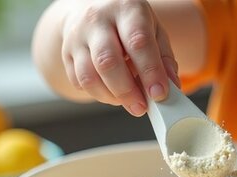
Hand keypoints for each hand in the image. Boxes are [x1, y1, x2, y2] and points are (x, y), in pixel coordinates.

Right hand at [61, 0, 180, 116]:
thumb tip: (171, 88)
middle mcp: (97, 19)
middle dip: (127, 91)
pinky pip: (78, 82)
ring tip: (126, 100)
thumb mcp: (153, 30)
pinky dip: (97, 94)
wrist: (91, 8)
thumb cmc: (128, 23)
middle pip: (108, 61)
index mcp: (126, 8)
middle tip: (140, 107)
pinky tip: (111, 90)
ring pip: (89, 76)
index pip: (138, 42)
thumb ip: (164, 58)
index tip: (158, 94)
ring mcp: (77, 36)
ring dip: (110, 96)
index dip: (150, 71)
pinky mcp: (65, 52)